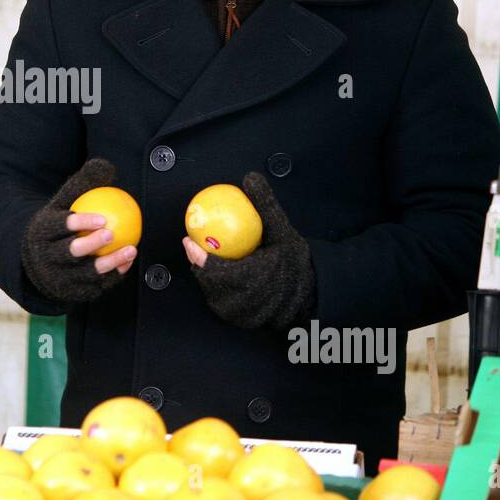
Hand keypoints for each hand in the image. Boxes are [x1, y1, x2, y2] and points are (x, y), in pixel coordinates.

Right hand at [21, 158, 136, 303]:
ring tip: (131, 250)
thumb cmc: (57, 226)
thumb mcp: (62, 204)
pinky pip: (93, 286)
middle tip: (112, 234)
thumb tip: (106, 165)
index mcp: (41, 232)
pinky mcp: (69, 292)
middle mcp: (46, 257)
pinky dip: (111, 276)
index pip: (59, 226)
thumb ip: (82, 186)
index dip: (80, 222)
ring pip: (85, 272)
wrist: (37, 262)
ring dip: (109, 263)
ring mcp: (57, 277)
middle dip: (90, 245)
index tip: (103, 218)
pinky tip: (128, 263)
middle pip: (70, 252)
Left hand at [185, 171, 315, 330]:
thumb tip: (250, 178)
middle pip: (209, 283)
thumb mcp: (282, 231)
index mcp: (255, 281)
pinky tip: (210, 271)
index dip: (200, 257)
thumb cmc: (294, 261)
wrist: (310, 293)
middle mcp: (245, 302)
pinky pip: (219, 301)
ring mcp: (241, 314)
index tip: (189, 241)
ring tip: (198, 255)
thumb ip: (264, 206)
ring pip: (212, 293)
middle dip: (197, 263)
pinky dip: (214, 286)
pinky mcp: (239, 321)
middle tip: (190, 244)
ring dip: (204, 275)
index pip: (218, 271)